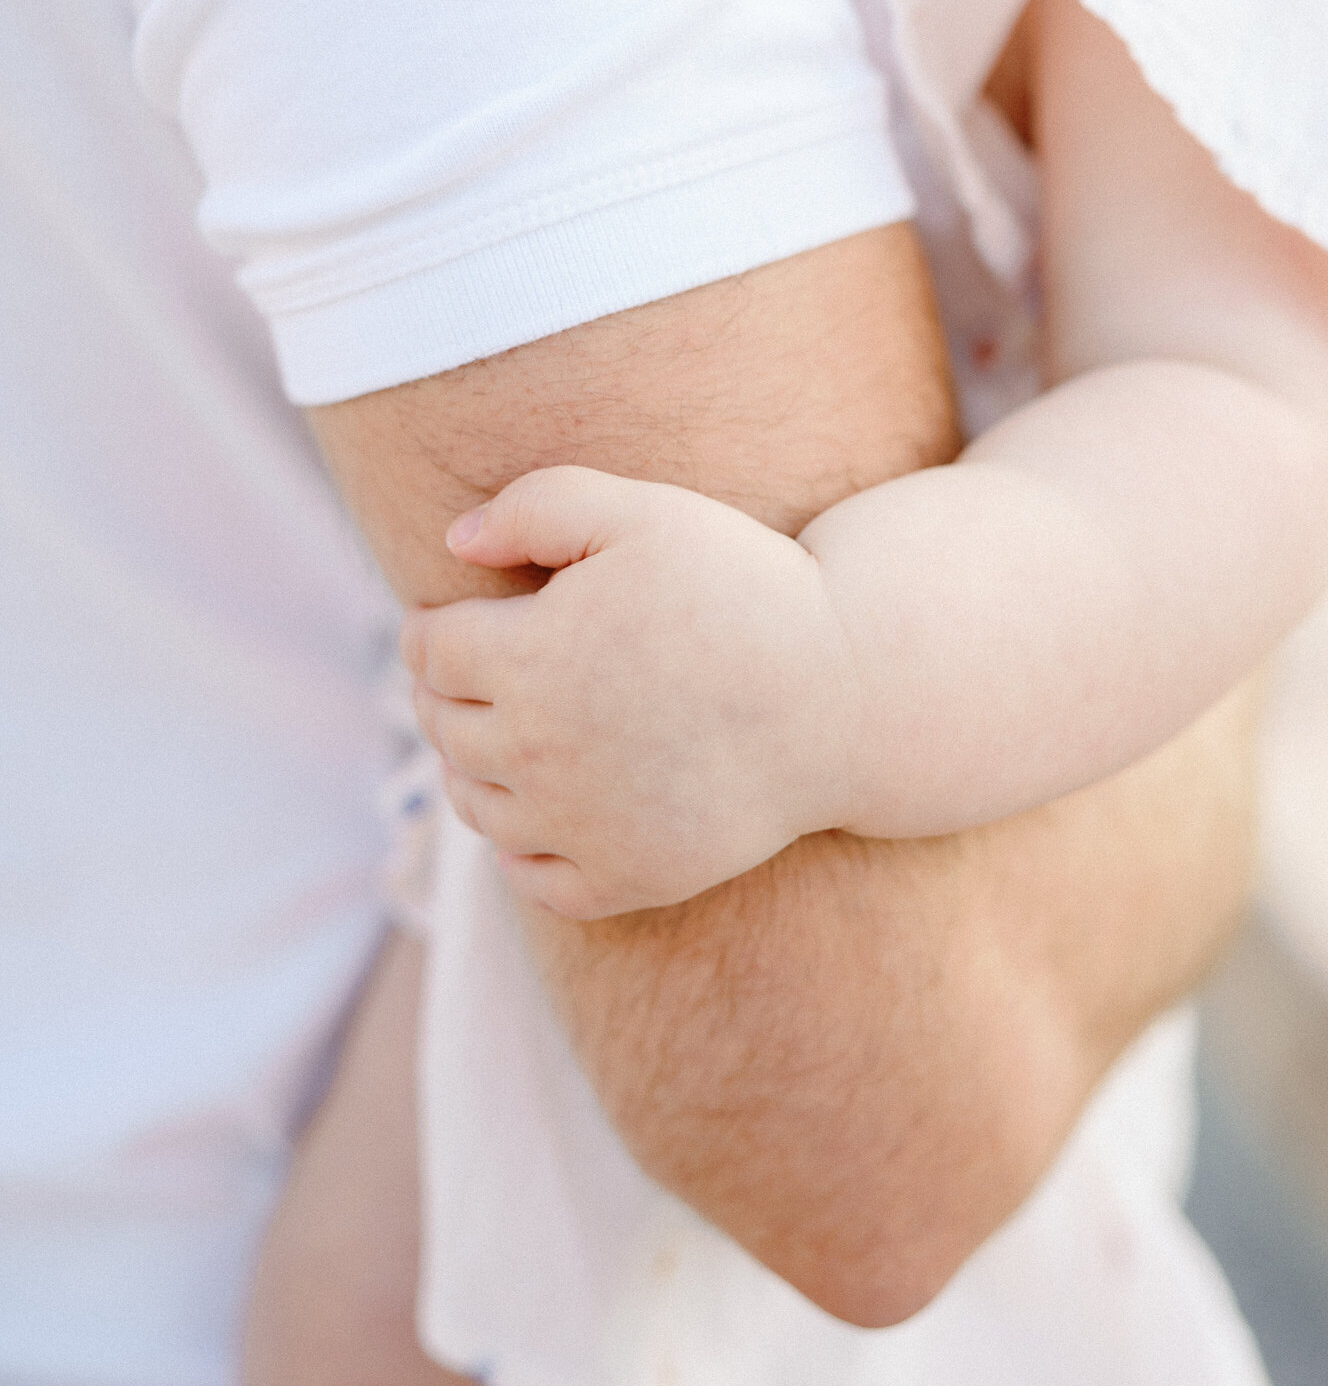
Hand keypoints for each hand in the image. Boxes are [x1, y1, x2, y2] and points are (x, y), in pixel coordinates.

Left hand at [401, 466, 864, 918]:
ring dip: (471, 767)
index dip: (432, 625)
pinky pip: (535, 880)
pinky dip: (521, 850)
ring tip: (499, 735)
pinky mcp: (628, 877)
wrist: (842, 690)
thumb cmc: (742, 585)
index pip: (426, 650)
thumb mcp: (642, 511)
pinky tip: (541, 814)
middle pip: (443, 727)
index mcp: (528, 659)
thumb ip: (535, 505)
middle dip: (444, 693)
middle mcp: (538, 754)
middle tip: (471, 671)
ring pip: (476, 805)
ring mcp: (580, 826)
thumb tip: (452, 542)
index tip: (453, 615)